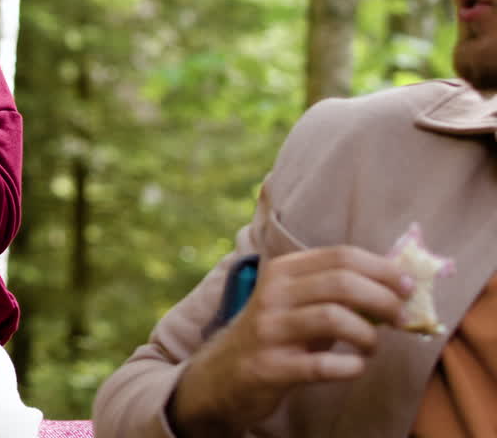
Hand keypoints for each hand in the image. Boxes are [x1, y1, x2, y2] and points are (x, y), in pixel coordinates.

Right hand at [167, 246, 412, 436]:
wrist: (224, 375)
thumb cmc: (276, 334)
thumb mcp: (297, 301)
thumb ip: (336, 288)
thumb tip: (399, 284)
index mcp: (283, 270)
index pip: (341, 255)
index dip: (383, 269)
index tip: (408, 287)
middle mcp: (273, 294)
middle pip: (342, 282)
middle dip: (384, 300)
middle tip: (401, 319)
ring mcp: (269, 330)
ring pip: (334, 319)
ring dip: (368, 336)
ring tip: (372, 347)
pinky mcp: (270, 366)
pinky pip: (322, 365)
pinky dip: (350, 367)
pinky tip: (355, 367)